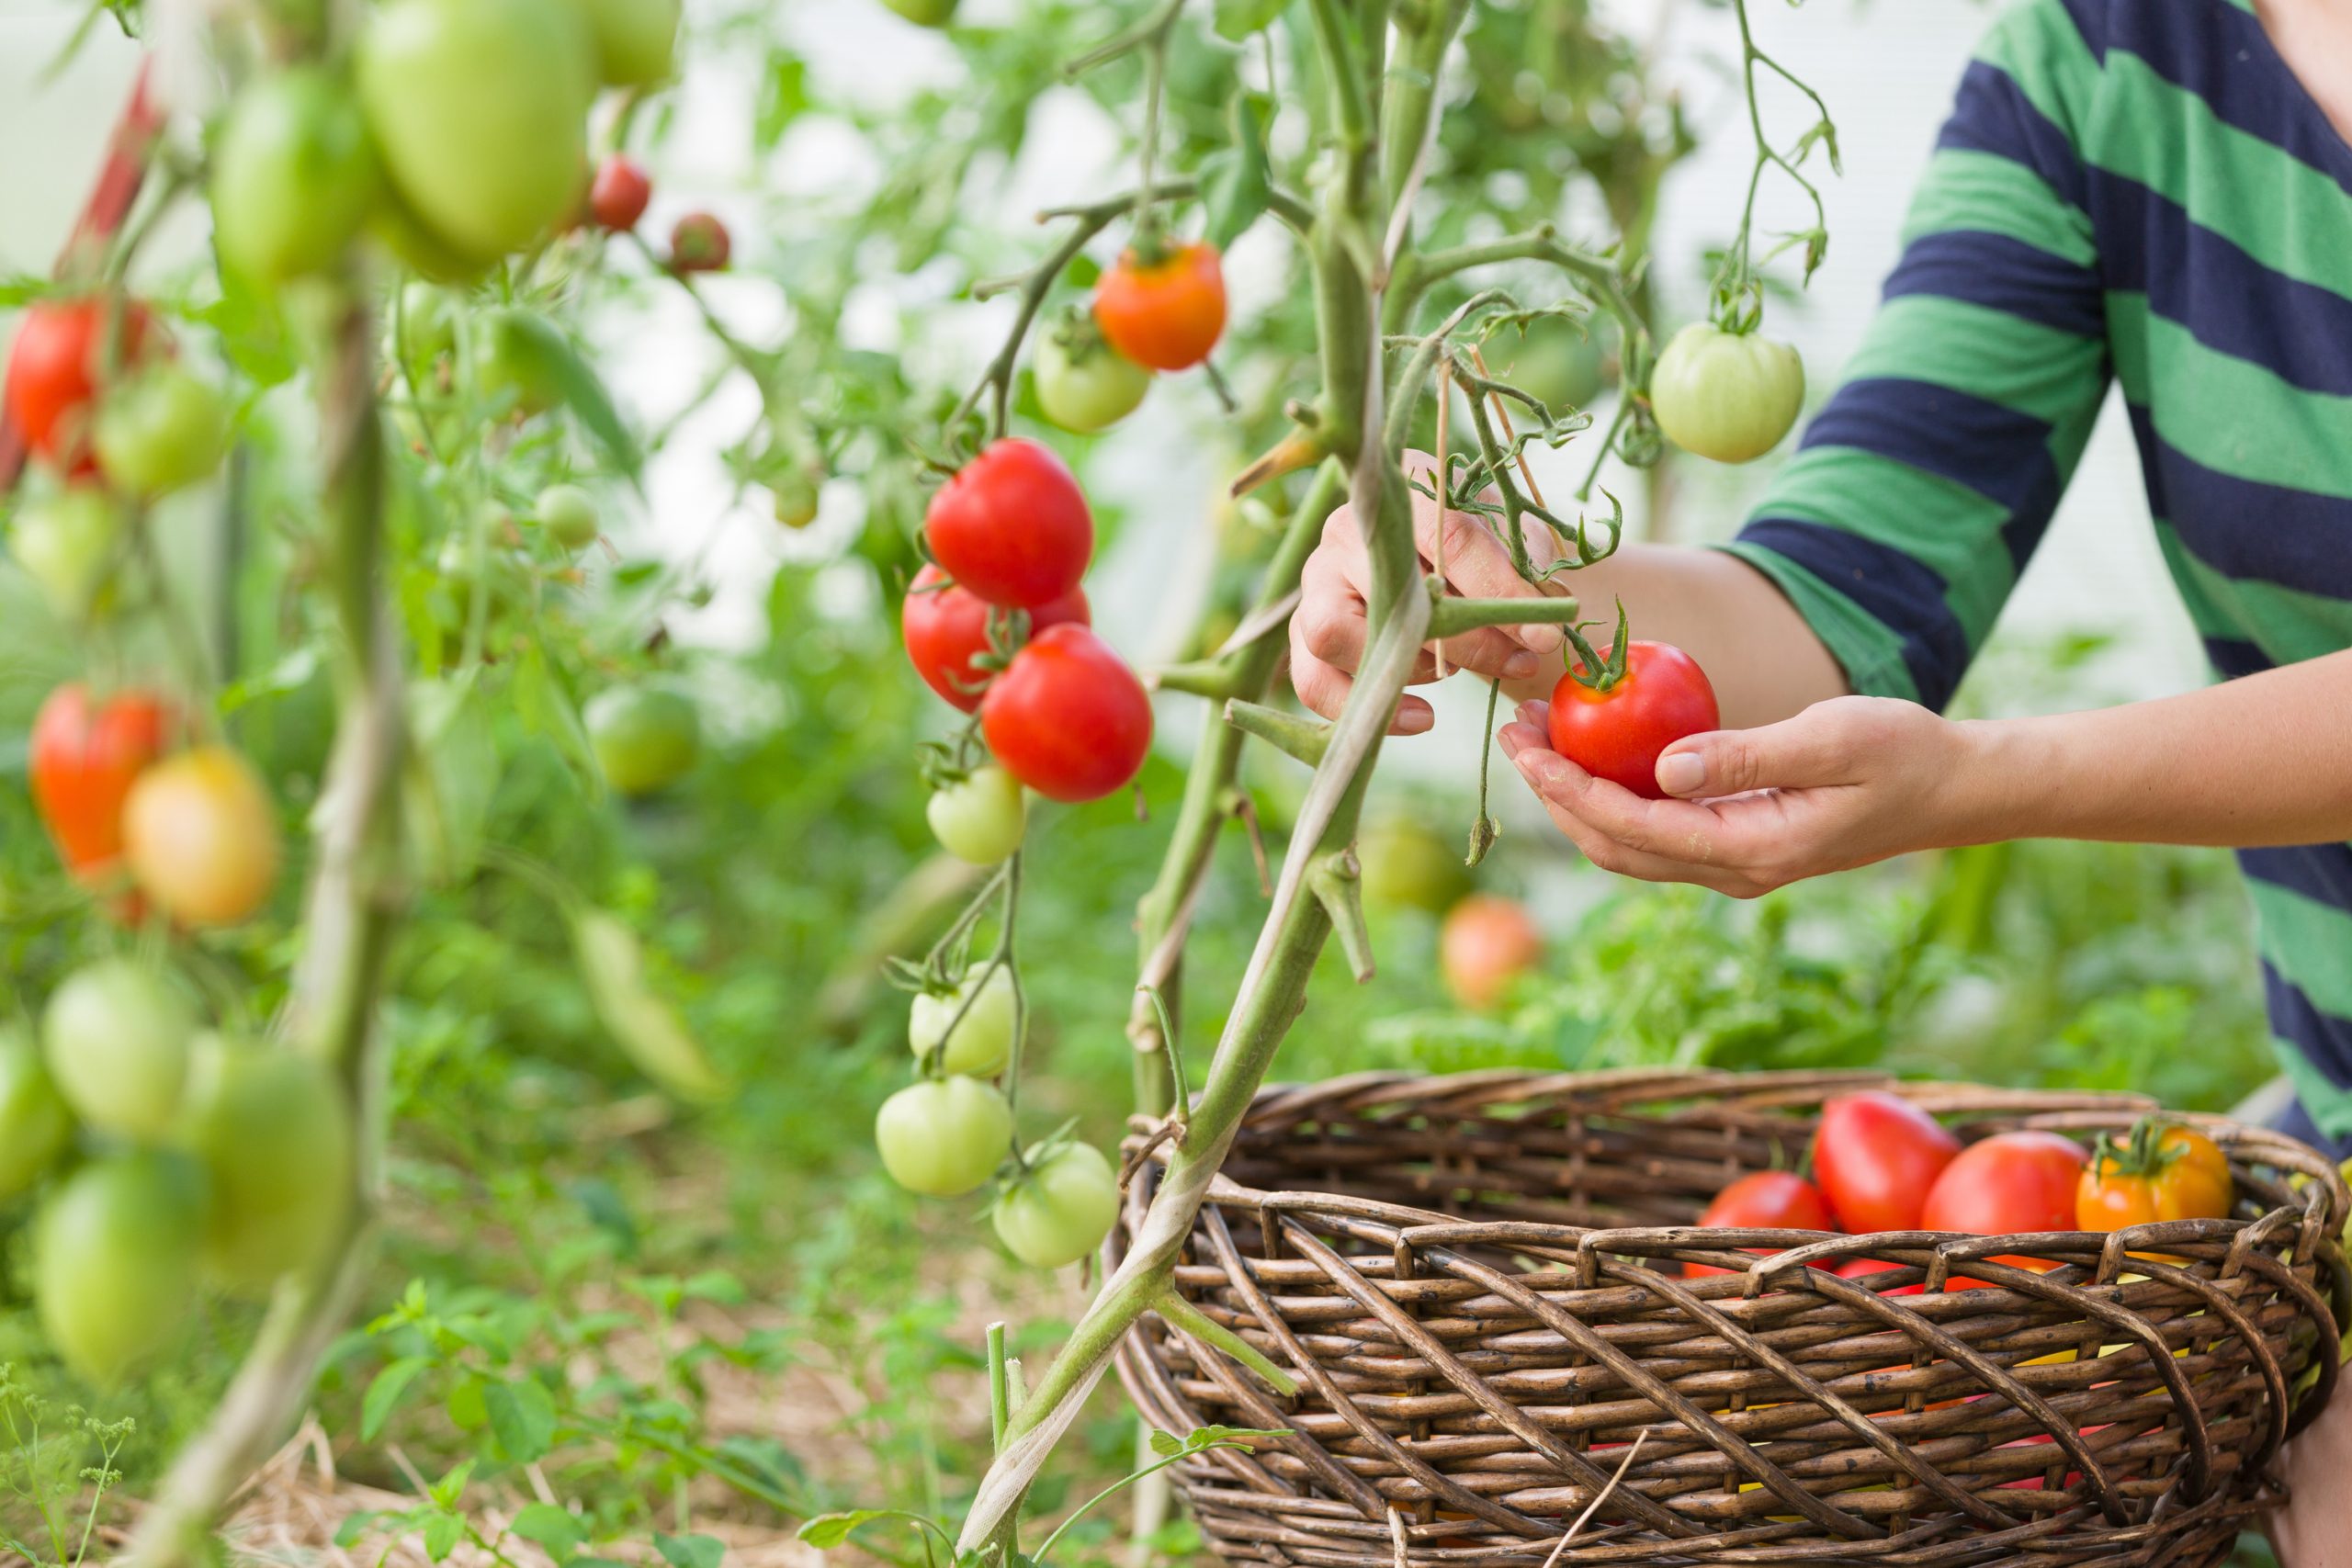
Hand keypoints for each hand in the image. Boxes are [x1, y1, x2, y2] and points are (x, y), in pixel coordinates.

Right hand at [1288, 452, 1568, 734]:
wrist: (1447, 566)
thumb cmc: (1483, 551)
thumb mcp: (1515, 542)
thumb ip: (1528, 568)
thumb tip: (1541, 620)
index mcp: (1400, 488)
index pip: (1446, 537)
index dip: (1498, 589)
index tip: (1545, 633)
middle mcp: (1345, 530)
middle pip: (1385, 590)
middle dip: (1462, 638)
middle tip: (1517, 660)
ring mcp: (1317, 582)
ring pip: (1333, 635)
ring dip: (1407, 666)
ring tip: (1456, 672)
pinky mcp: (1303, 633)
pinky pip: (1314, 681)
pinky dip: (1369, 708)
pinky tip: (1423, 716)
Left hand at [1496, 695, 1983, 896]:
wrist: (1954, 788)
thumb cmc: (1903, 752)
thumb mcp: (1830, 739)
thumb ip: (1746, 756)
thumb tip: (1664, 767)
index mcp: (1752, 850)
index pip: (1633, 827)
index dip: (1569, 788)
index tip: (1525, 744)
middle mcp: (1734, 870)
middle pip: (1614, 846)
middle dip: (1554, 794)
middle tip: (1513, 731)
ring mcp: (1734, 864)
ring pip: (1628, 844)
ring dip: (1575, 797)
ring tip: (1538, 736)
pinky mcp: (1738, 844)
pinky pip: (1656, 831)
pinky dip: (1613, 795)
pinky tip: (1594, 749)